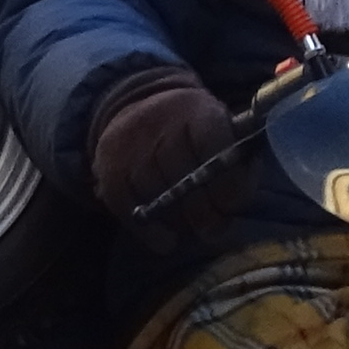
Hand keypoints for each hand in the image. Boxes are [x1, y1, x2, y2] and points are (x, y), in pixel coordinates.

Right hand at [89, 70, 239, 224]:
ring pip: (155, 192)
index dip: (226, 181)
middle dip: (203, 210)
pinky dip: (148, 230)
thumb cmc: (193, 131)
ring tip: (192, 230)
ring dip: (178, 221)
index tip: (232, 206)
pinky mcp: (108, 164)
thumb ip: (238, 160)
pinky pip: (127, 205)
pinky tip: (166, 241)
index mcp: (197, 109)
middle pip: (182, 174)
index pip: (212, 144)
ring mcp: (129, 143)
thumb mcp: (222, 129)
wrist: (139, 107)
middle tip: (214, 230)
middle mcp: (159, 120)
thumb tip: (240, 197)